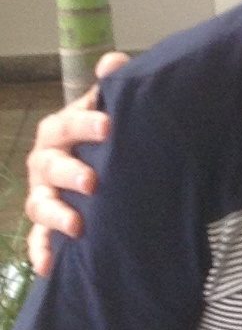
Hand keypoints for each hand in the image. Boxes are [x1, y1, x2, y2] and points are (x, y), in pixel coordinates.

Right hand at [23, 53, 126, 276]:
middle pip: (50, 165)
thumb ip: (115, 87)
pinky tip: (49, 267)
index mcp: (61, 129)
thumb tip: (113, 62)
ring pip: (40, 204)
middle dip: (70, 173)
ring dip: (55, 215)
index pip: (68, 123)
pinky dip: (42, 253)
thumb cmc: (108, 134)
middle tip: (93, 181)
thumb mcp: (113, 110)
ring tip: (76, 227)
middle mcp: (46, 161)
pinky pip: (39, 240)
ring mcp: (44, 193)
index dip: (86, 123)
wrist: (106, 163)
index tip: (110, 126)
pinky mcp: (48, 224)